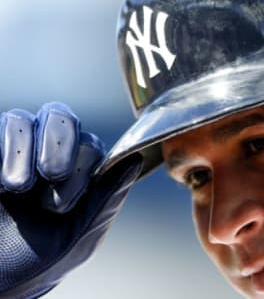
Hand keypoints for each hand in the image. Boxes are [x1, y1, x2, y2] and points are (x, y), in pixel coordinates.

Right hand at [0, 102, 141, 298]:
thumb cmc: (39, 261)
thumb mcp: (81, 235)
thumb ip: (107, 198)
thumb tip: (135, 159)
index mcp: (76, 175)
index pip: (89, 145)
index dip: (82, 165)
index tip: (65, 205)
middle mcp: (44, 157)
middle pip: (61, 117)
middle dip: (60, 143)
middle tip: (52, 174)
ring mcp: (13, 153)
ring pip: (24, 119)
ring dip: (24, 150)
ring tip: (19, 187)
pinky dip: (4, 151)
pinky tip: (1, 183)